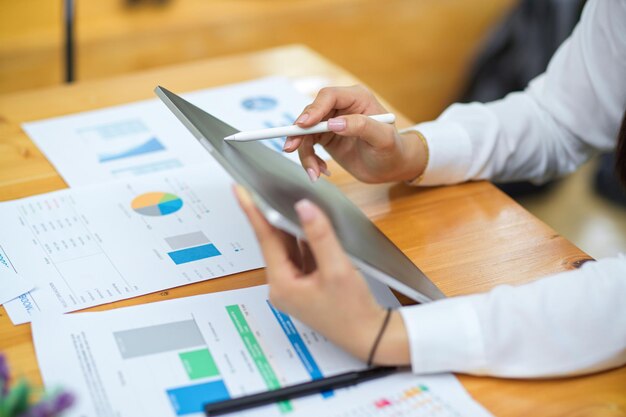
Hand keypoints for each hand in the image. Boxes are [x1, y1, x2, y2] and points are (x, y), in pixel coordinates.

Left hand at [234, 185, 409, 365]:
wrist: (369, 335)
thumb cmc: (353, 311)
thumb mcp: (338, 269)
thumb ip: (320, 236)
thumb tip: (304, 207)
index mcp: (282, 284)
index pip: (265, 239)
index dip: (253, 211)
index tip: (240, 190)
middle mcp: (283, 285)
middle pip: (274, 242)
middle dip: (269, 215)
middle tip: (259, 186)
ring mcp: (294, 285)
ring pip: (288, 247)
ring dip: (287, 225)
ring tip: (281, 199)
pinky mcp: (305, 284)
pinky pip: (300, 254)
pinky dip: (303, 239)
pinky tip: (306, 223)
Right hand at [283, 85, 426, 183]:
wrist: (391, 168)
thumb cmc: (393, 150)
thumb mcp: (383, 138)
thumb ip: (362, 126)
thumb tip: (334, 123)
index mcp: (357, 98)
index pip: (328, 96)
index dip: (313, 109)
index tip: (303, 125)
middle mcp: (341, 107)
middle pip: (311, 113)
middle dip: (299, 132)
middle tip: (291, 148)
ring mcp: (331, 122)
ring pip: (305, 132)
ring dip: (304, 152)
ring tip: (314, 172)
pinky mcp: (326, 138)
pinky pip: (308, 146)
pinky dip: (309, 159)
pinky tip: (320, 172)